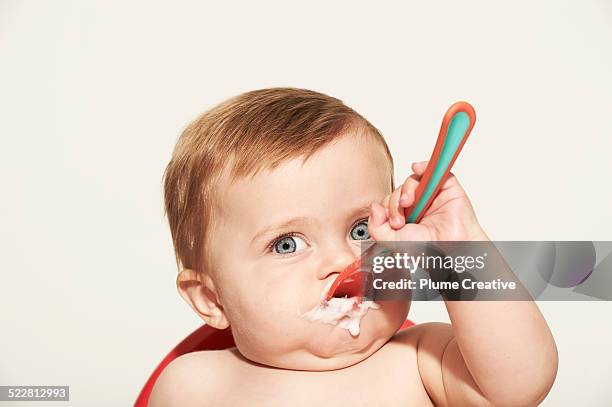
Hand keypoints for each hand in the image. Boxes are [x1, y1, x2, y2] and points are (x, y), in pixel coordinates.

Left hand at [368, 161, 487, 241]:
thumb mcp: (392, 241)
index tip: (392, 224)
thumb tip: (374, 207)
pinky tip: (417, 169)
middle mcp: (419, 206)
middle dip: (394, 204)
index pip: (389, 203)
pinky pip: (435, 170)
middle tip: (400, 222)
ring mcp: (433, 196)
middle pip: (398, 191)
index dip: (387, 209)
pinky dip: (424, 166)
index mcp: (406, 218)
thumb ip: (376, 227)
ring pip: (412, 181)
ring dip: (406, 190)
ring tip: (408, 204)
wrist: (450, 250)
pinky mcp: (448, 188)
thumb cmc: (428, 249)